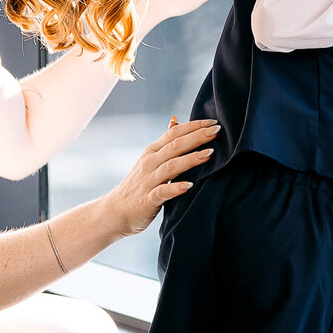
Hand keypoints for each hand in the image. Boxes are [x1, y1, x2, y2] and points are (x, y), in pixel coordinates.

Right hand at [103, 119, 219, 235]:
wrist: (115, 212)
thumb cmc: (137, 185)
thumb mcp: (150, 159)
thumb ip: (165, 142)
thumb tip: (176, 120)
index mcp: (152, 151)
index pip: (174, 133)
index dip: (194, 126)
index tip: (213, 122)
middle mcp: (149, 163)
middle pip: (175, 145)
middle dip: (197, 137)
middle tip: (217, 131)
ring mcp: (148, 181)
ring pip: (171, 166)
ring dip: (190, 159)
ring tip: (209, 154)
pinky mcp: (148, 199)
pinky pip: (163, 191)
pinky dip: (176, 187)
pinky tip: (189, 185)